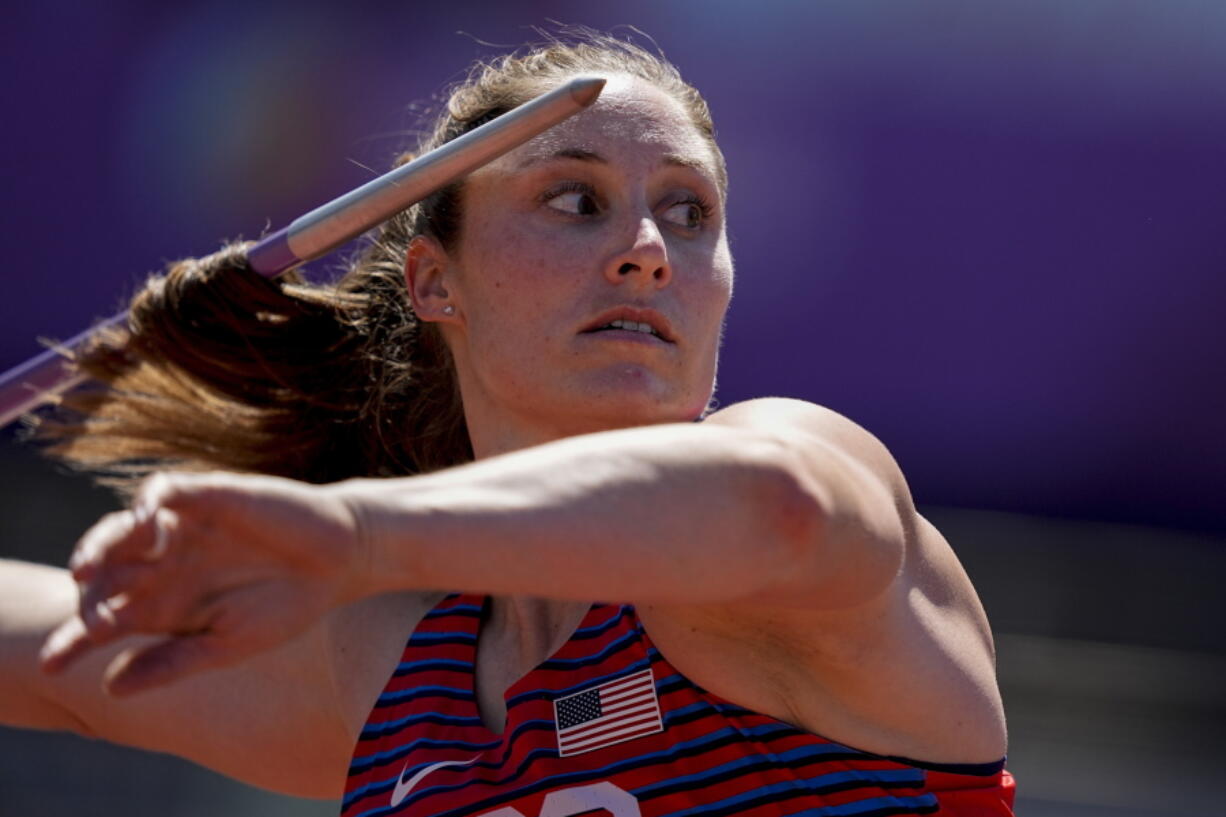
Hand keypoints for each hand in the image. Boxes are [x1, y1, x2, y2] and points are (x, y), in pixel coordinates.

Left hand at [40, 471, 369, 694]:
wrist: (342, 559)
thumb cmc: (288, 606)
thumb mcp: (228, 644)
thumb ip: (172, 662)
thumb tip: (109, 689)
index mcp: (165, 603)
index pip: (106, 618)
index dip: (75, 639)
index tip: (54, 664)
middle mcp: (164, 564)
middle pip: (104, 572)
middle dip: (85, 591)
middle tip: (85, 608)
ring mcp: (182, 528)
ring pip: (122, 530)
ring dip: (100, 545)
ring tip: (88, 567)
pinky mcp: (207, 496)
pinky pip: (163, 491)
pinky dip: (149, 502)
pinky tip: (147, 521)